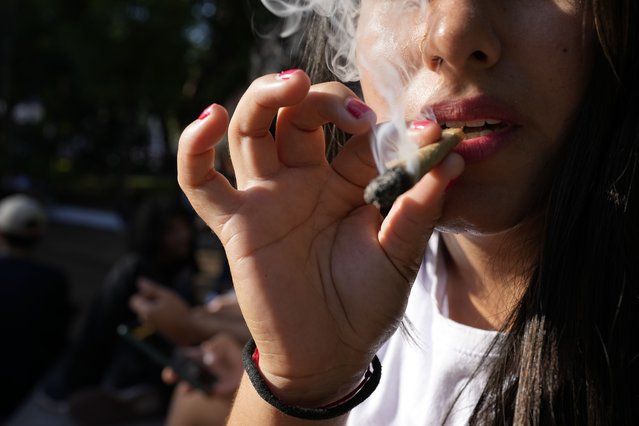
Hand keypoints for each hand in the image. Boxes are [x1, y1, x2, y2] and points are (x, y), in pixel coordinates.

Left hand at [129, 278, 193, 344]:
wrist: (189, 330)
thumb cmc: (178, 311)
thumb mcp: (166, 295)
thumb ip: (152, 288)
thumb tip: (139, 281)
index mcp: (146, 312)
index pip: (134, 299)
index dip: (144, 294)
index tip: (158, 295)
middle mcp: (145, 321)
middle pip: (140, 305)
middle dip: (150, 301)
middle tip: (166, 301)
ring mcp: (149, 327)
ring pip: (147, 311)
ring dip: (156, 307)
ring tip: (170, 308)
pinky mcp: (156, 329)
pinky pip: (152, 317)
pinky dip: (159, 314)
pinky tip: (170, 315)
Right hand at [177, 70, 463, 404]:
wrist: (328, 356)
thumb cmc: (366, 305)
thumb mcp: (400, 254)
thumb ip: (418, 206)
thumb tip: (449, 156)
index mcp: (345, 183)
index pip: (353, 129)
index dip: (375, 120)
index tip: (412, 129)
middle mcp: (303, 181)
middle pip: (297, 114)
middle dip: (320, 98)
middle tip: (351, 112)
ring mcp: (266, 199)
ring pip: (250, 128)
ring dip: (265, 96)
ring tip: (291, 84)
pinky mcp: (236, 224)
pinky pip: (200, 181)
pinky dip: (194, 148)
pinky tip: (206, 118)